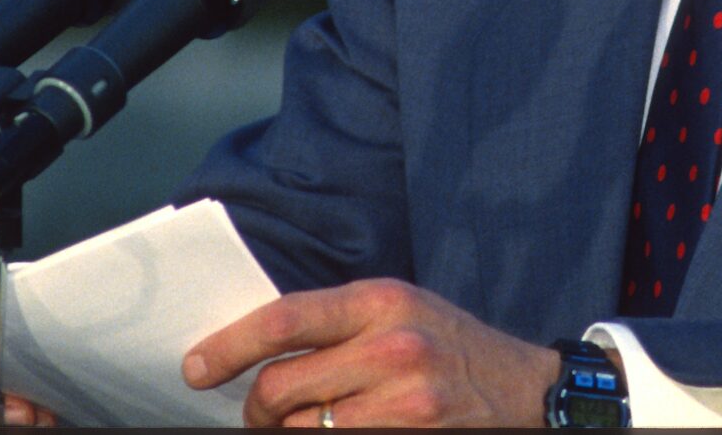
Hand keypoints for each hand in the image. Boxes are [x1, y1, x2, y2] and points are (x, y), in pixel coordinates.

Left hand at [184, 278, 560, 427]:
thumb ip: (339, 323)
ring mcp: (405, 401)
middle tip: (256, 415)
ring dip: (291, 434)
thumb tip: (257, 352)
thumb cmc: (452, 348)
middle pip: (280, 386)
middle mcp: (393, 346)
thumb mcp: (402, 312)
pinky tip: (338, 431)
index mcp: (382, 300)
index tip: (194, 368)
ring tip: (305, 426)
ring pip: (301, 430)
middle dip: (255, 409)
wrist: (527, 391)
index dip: (227, 346)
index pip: (283, 320)